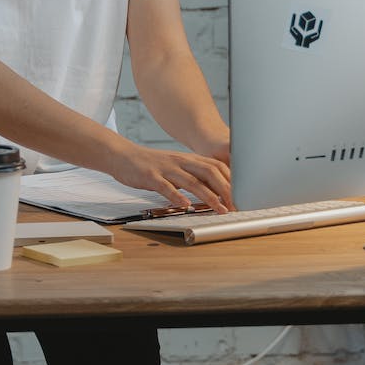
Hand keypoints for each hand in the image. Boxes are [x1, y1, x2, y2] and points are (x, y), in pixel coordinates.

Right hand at [108, 142, 234, 212]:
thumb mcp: (175, 168)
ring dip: (208, 196)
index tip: (241, 197)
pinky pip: (166, 186)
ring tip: (220, 209)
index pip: (216, 167)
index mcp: (188, 160)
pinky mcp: (151, 176)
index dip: (231, 181)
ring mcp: (166, 168)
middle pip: (209, 172)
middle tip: (236, 205)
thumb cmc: (151, 166)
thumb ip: (193, 177)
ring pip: (191, 181)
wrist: (123, 156)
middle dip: (225, 189)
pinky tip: (186, 205)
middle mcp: (180, 162)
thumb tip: (214, 192)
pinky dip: (177, 196)